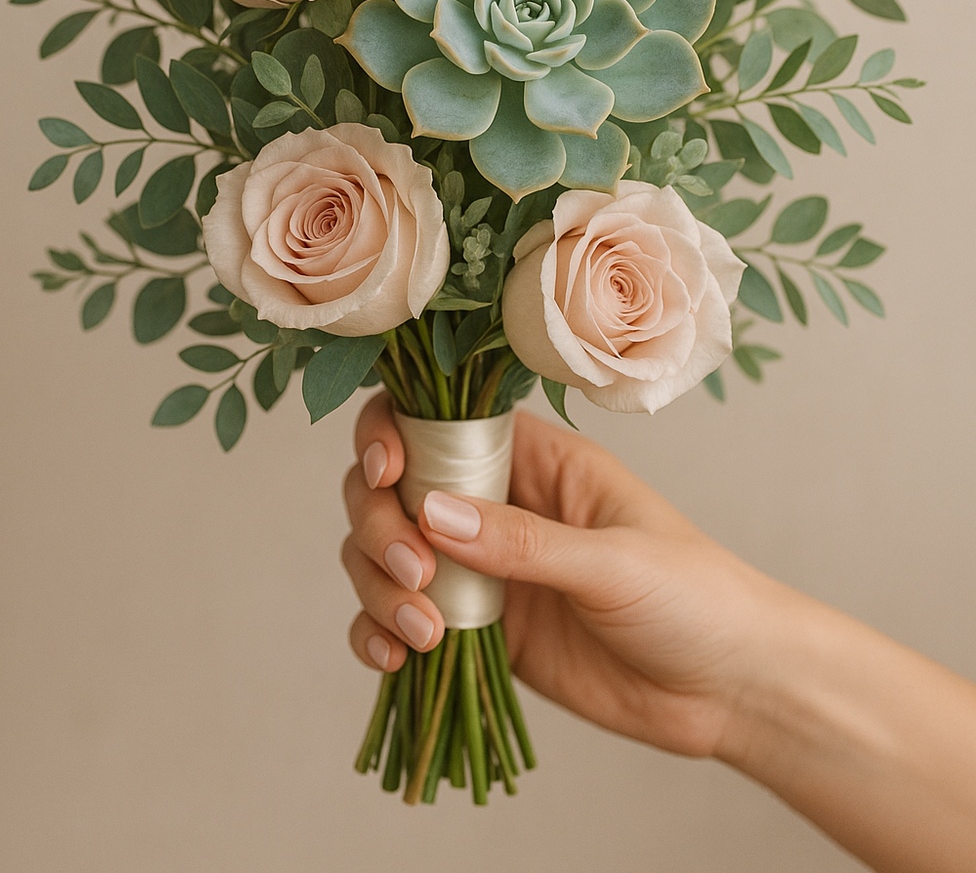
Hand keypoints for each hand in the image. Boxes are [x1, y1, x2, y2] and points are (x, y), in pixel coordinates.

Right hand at [342, 392, 772, 757]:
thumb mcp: (615, 561)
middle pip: (393, 489)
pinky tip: (394, 659)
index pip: (440, 422)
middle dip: (380, 525)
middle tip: (415, 573)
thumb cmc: (696, 597)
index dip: (392, 434)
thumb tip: (429, 513)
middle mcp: (499, 506)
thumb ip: (523, 541)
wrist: (732, 689)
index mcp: (538, 460)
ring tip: (423, 632)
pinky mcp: (480, 634)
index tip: (385, 473)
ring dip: (379, 588)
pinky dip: (380, 636)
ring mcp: (483, 571)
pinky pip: (402, 624)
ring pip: (387, 556)